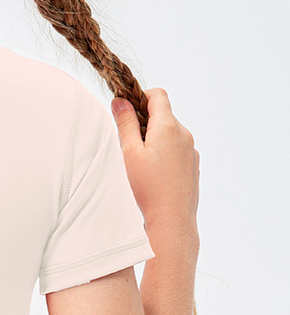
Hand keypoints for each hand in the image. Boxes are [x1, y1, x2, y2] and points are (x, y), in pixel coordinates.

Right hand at [111, 87, 199, 228]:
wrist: (172, 219)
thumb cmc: (148, 187)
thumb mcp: (129, 152)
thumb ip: (125, 123)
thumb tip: (120, 101)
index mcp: (168, 126)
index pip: (158, 95)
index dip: (140, 97)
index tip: (128, 112)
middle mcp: (184, 134)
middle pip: (163, 115)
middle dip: (145, 123)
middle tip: (129, 144)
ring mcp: (192, 150)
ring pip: (170, 133)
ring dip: (155, 139)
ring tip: (142, 164)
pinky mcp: (194, 165)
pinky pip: (178, 149)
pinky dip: (166, 153)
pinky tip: (155, 174)